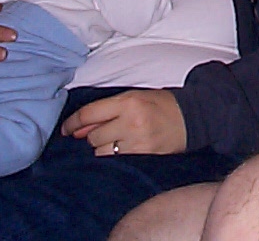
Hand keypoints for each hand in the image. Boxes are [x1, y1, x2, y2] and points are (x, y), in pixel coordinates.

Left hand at [60, 89, 186, 155]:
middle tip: (109, 131)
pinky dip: (116, 156)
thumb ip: (107, 110)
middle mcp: (131, 121)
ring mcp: (138, 140)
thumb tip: (78, 129)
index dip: (72, 123)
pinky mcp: (144, 155)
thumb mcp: (135, 97)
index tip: (65, 130)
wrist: (192, 117)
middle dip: (95, 135)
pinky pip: (116, 160)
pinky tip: (125, 149)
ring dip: (104, 148)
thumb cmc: (161, 104)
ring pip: (102, 151)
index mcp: (128, 101)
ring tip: (120, 140)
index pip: (89, 114)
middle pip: (93, 136)